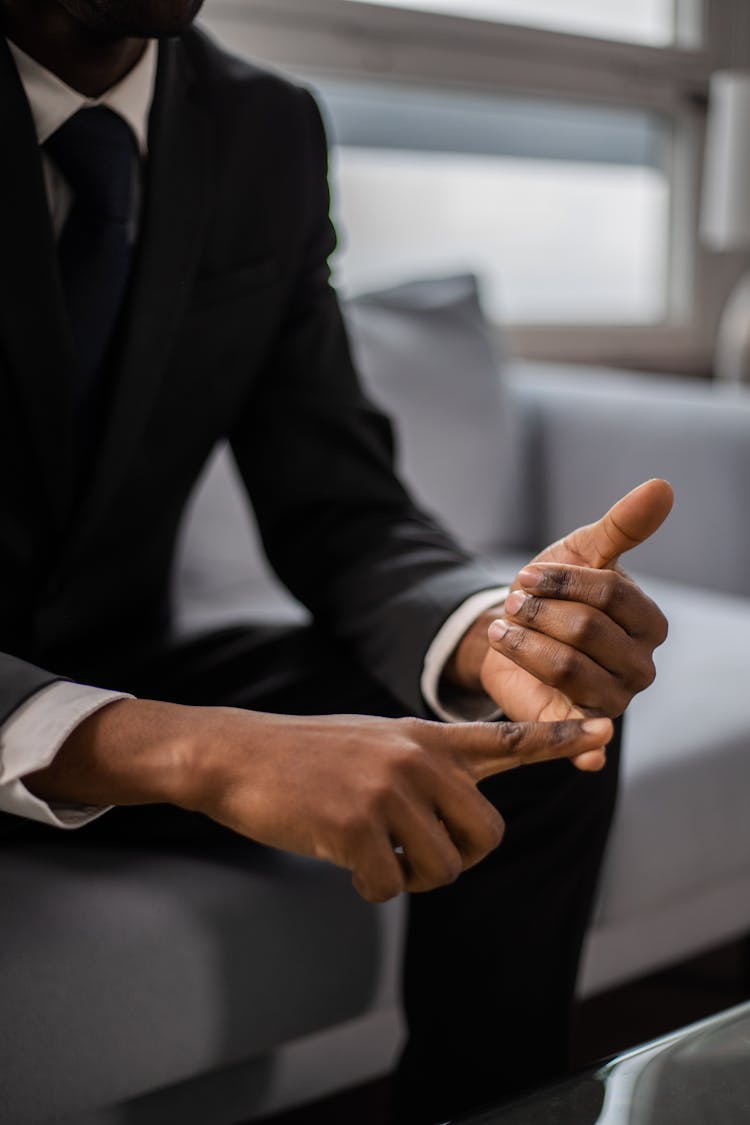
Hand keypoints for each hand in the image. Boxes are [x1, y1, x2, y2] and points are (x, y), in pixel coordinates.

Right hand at [182, 708, 612, 900]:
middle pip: (486, 836)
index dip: (558, 737)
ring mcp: (387, 789)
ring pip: (442, 869)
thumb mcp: (377, 741)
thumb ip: (426, 766)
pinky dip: (369, 888)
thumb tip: (465, 814)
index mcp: (424, 738)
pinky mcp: (356, 825)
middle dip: (458, 859)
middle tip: (416, 855)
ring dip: (409, 877)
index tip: (607, 728)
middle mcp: (417, 759)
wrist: (237, 755)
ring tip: (372, 851)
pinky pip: (390, 887)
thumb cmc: (306, 756)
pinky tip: (342, 859)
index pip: (504, 738)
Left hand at [480, 479, 672, 763]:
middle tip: (510, 605)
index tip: (527, 576)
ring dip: (525, 645)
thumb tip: (663, 486)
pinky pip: (586, 740)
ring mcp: (613, 699)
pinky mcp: (579, 727)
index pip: (609, 595)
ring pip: (568, 669)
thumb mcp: (582, 551)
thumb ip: (623, 525)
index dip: (563, 582)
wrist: (511, 629)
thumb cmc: (555, 591)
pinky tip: (584, 757)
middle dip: (539, 613)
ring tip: (503, 632)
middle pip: (587, 631)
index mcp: (648, 622)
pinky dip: (587, 752)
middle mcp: (639, 665)